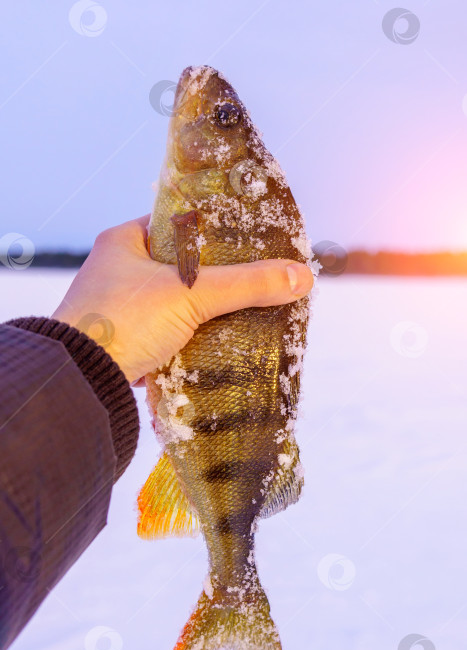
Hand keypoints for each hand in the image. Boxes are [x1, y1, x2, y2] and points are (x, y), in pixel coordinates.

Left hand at [52, 215, 313, 384]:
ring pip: (174, 303)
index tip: (248, 241)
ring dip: (202, 311)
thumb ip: (246, 284)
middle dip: (214, 278)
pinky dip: (189, 337)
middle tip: (252, 279)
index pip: (178, 225)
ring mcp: (118, 310)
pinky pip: (166, 333)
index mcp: (123, 242)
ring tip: (243, 310)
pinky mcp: (125, 343)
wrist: (80, 383)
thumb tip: (302, 276)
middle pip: (180, 268)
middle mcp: (117, 271)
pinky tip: (218, 342)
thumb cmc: (125, 321)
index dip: (214, 231)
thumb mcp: (191, 295)